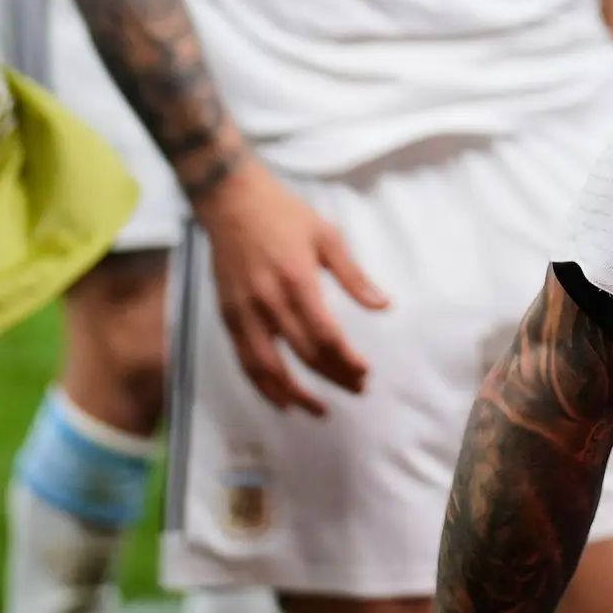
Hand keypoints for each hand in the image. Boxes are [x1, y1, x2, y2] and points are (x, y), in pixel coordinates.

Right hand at [195, 162, 388, 412]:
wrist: (232, 202)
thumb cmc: (285, 215)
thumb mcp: (328, 236)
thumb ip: (354, 276)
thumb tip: (383, 306)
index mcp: (297, 281)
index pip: (325, 336)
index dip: (346, 360)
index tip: (366, 372)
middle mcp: (269, 302)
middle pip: (304, 354)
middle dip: (333, 377)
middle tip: (357, 389)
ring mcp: (245, 312)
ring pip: (269, 367)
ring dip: (296, 394)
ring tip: (319, 410)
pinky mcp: (228, 317)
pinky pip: (245, 361)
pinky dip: (262, 386)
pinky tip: (281, 400)